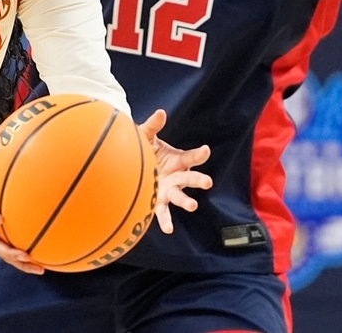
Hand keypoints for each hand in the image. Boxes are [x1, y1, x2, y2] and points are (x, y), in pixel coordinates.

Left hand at [137, 109, 211, 233]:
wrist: (132, 165)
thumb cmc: (144, 150)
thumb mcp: (146, 136)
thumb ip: (153, 126)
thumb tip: (161, 112)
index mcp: (178, 160)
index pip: (192, 157)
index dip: (199, 154)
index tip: (206, 151)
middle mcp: (177, 176)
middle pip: (191, 178)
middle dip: (200, 180)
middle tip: (208, 182)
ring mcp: (170, 189)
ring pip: (181, 196)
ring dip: (187, 201)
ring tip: (194, 206)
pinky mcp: (159, 201)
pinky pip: (164, 212)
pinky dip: (166, 221)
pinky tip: (168, 230)